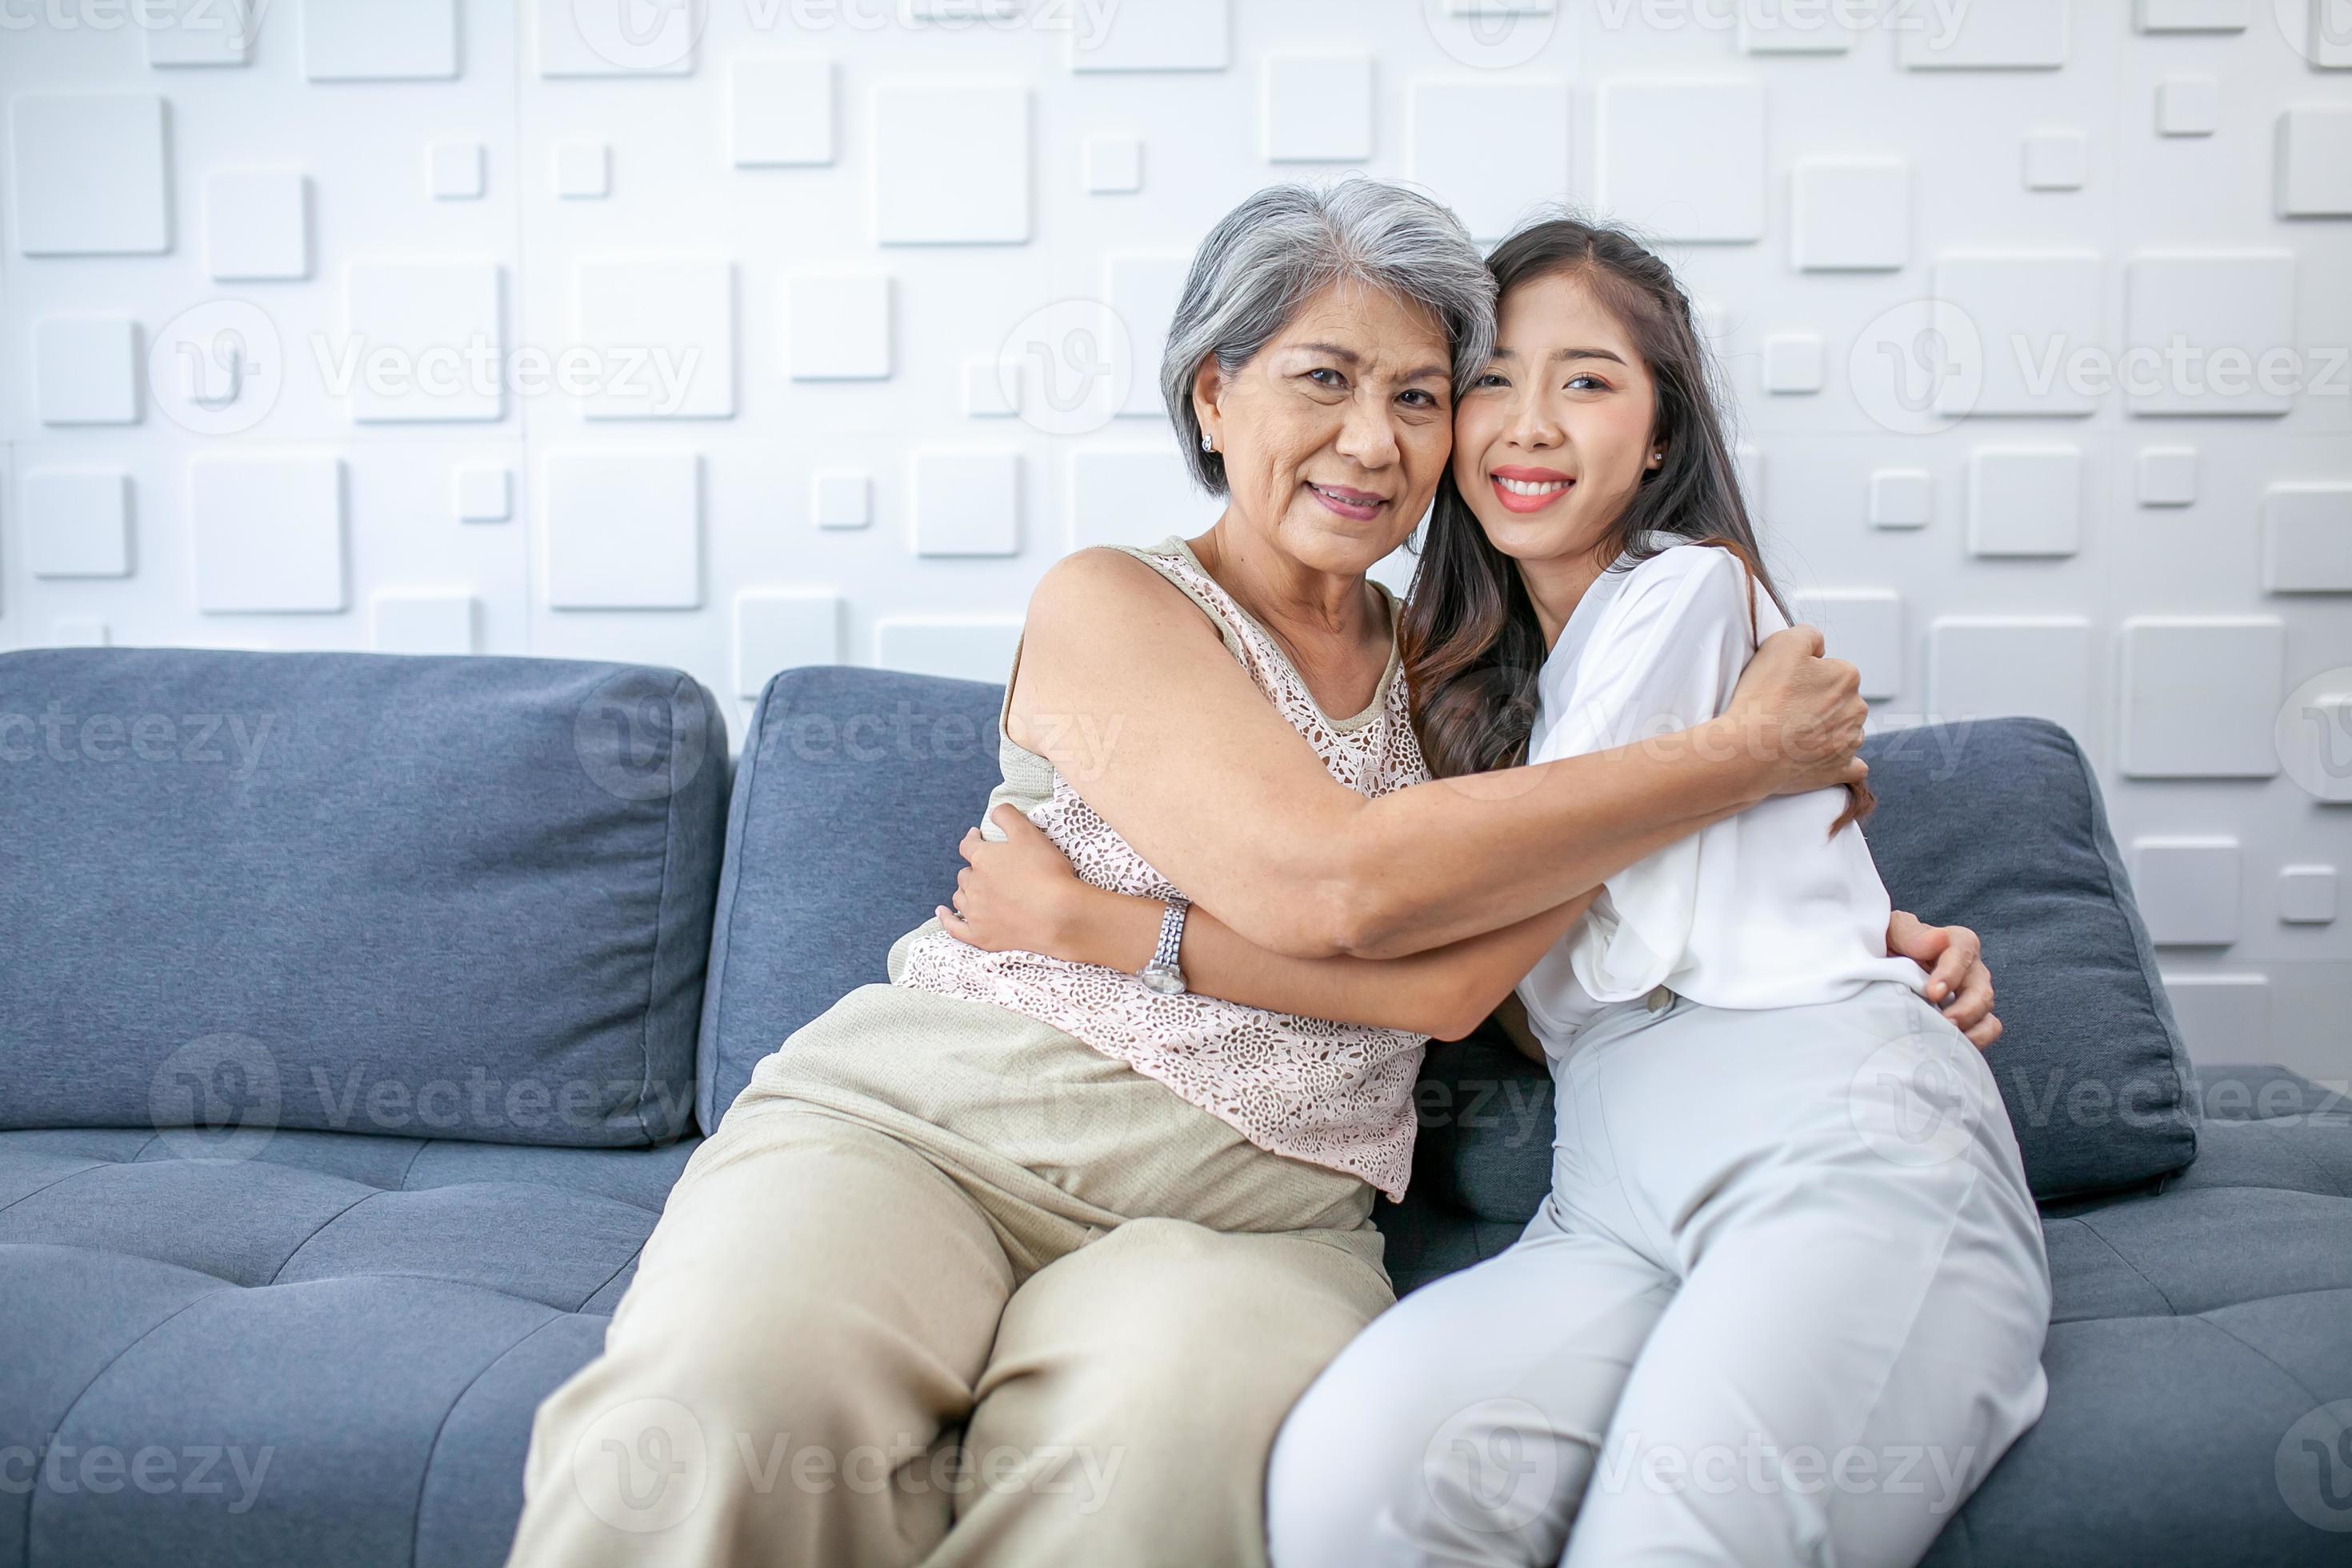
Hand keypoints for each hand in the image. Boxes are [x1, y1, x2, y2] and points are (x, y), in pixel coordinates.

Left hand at [936, 803, 1088, 956]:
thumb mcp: (1029, 833)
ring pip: (960, 897)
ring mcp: (975, 912)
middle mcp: (973, 885)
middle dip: (974, 869)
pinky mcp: (981, 936)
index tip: (977, 836)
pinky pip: (954, 927)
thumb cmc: (1046, 872)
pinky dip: (946, 919)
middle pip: (965, 874)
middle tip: (990, 870)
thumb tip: (993, 811)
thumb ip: (1007, 816)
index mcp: (982, 858)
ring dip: (965, 891)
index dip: (973, 839)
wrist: (1059, 916)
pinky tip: (942, 913)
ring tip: (975, 890)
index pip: (968, 845)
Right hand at [1725, 625, 1867, 796]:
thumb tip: (1819, 647)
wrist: (1750, 748)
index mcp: (1847, 677)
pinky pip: (1853, 766)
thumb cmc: (1765, 696)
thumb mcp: (1782, 643)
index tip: (1786, 685)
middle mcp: (1856, 709)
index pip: (1831, 669)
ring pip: (1845, 729)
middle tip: (1785, 709)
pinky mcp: (1839, 770)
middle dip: (1819, 702)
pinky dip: (1842, 762)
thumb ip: (1808, 635)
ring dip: (1826, 730)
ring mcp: (1849, 743)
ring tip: (1792, 734)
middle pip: (1839, 700)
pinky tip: (1825, 759)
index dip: (1806, 675)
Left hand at [1886, 911, 2001, 1048]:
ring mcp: (1972, 994)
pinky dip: (1977, 1039)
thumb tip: (1938, 939)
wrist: (1875, 969)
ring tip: (1947, 1037)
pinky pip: (1987, 1028)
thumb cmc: (1885, 945)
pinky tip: (1952, 1045)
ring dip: (1970, 1026)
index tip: (1933, 992)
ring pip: (1986, 1009)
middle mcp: (1969, 968)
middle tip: (1945, 1022)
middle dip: (1965, 1008)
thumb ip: (1910, 933)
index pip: (1963, 951)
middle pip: (1980, 986)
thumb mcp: (1890, 932)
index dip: (1951, 973)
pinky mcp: (1970, 1017)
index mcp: (1952, 942)